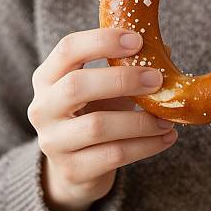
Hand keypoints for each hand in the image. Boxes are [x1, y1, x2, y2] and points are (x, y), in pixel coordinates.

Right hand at [28, 28, 176, 210]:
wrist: (76, 166)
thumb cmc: (96, 112)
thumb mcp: (106, 87)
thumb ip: (129, 66)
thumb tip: (167, 49)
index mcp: (49, 76)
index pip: (68, 49)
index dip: (102, 41)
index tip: (137, 40)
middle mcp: (43, 107)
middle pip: (76, 86)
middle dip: (122, 80)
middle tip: (157, 80)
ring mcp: (53, 142)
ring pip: (97, 126)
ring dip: (140, 121)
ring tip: (168, 118)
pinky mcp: (71, 170)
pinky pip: (113, 155)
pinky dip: (146, 146)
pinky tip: (167, 137)